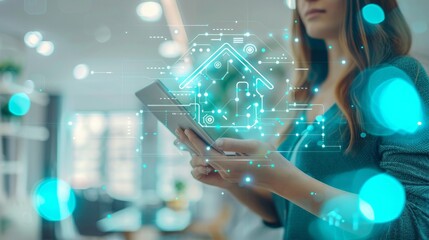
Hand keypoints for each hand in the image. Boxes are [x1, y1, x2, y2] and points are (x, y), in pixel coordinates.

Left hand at [177, 128, 294, 189]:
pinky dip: (203, 156)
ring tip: (184, 136)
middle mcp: (225, 173)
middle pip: (201, 158)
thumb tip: (216, 142)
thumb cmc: (271, 160)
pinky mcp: (230, 176)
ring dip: (194, 150)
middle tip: (178, 130)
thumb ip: (234, 144)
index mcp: (230, 166)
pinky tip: (198, 146)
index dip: (195, 141)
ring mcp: (227, 176)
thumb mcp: (254, 146)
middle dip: (189, 144)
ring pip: (205, 163)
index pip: (206, 153)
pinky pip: (212, 166)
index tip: (187, 130)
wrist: (281, 179)